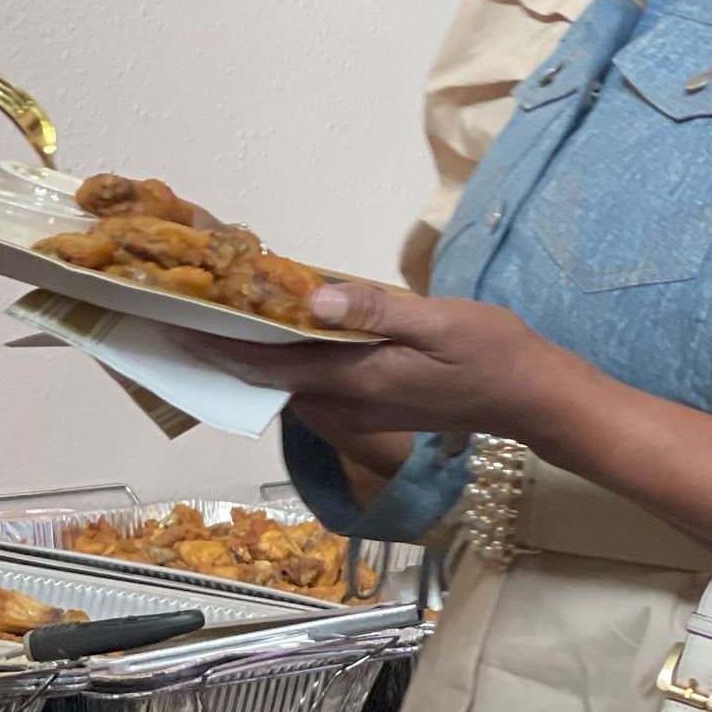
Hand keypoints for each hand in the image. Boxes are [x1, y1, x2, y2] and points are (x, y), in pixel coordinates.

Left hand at [202, 284, 562, 443]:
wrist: (532, 397)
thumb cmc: (493, 354)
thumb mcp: (440, 323)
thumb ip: (377, 312)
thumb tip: (315, 300)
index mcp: (357, 382)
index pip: (272, 367)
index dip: (222, 346)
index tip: (179, 323)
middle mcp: (348, 405)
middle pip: (271, 380)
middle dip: (229, 349)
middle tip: (192, 307)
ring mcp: (359, 412)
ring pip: (290, 385)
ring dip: (257, 356)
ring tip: (226, 314)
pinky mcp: (372, 407)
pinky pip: (313, 386)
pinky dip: (289, 362)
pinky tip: (287, 331)